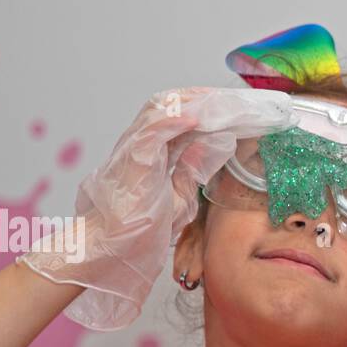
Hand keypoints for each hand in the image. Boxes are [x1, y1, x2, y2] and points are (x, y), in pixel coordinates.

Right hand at [21, 86, 292, 330]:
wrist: (113, 248)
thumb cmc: (139, 228)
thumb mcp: (179, 197)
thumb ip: (191, 172)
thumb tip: (209, 152)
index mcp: (152, 151)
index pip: (180, 119)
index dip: (205, 110)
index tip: (232, 109)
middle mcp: (142, 143)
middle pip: (172, 106)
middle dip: (203, 98)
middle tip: (232, 98)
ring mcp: (135, 147)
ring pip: (161, 109)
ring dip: (192, 102)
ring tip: (219, 99)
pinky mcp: (132, 158)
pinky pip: (152, 130)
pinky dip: (174, 120)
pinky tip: (195, 117)